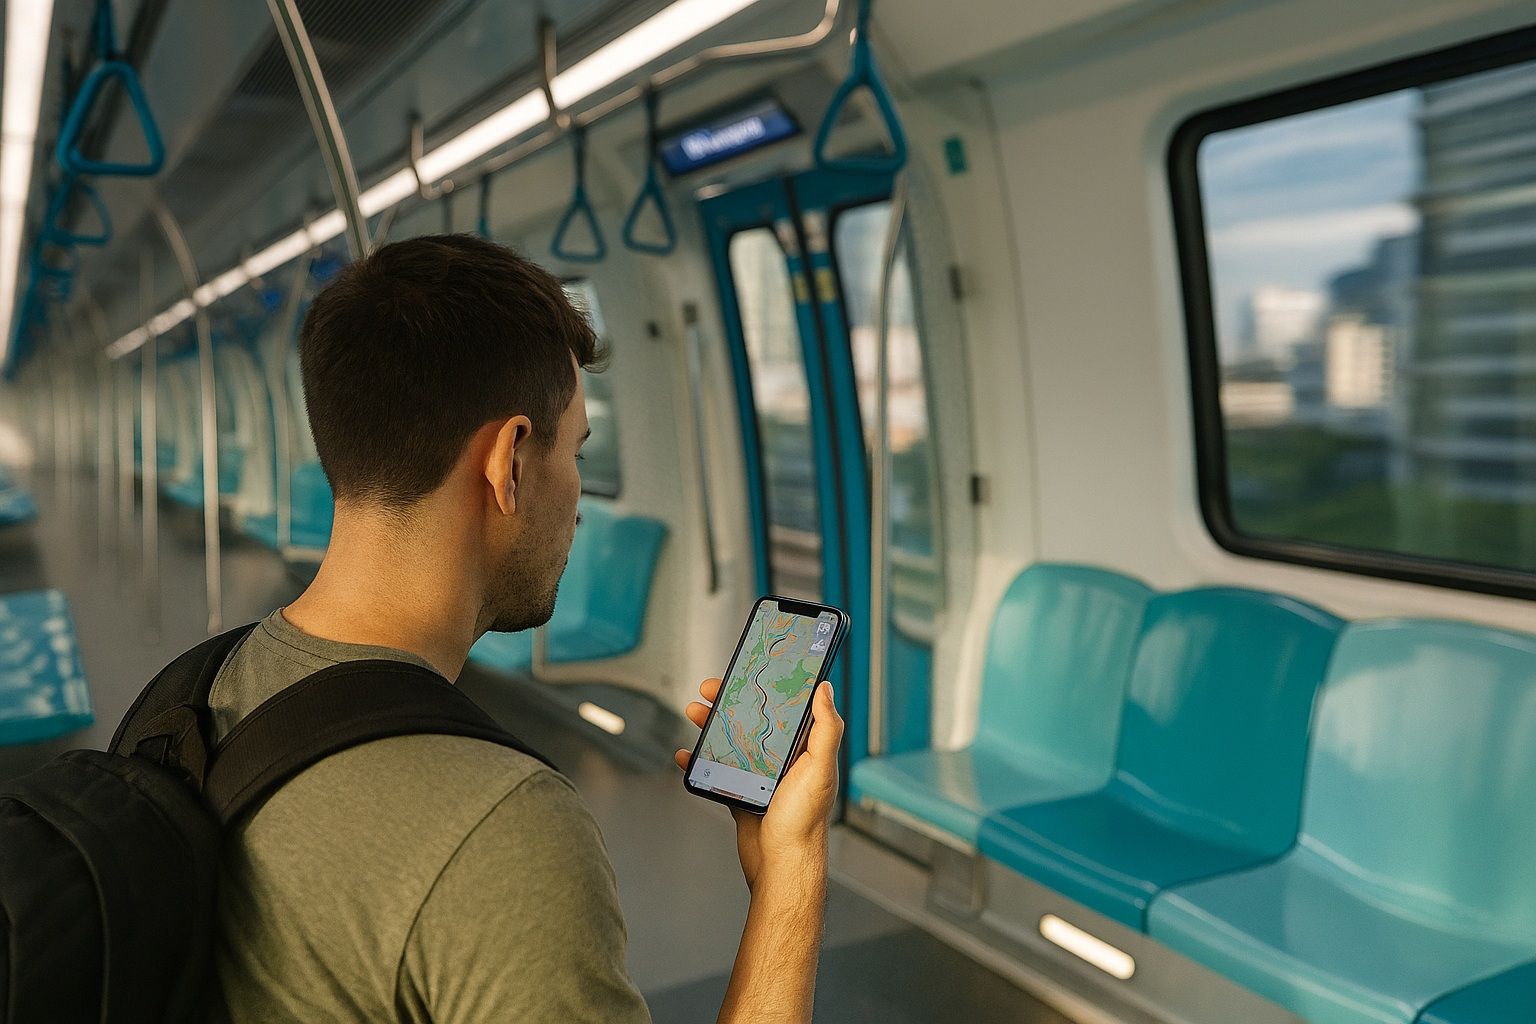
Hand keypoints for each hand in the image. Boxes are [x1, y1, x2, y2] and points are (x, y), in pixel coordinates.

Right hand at [675, 677, 843, 890]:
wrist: (781, 866)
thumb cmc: (805, 820)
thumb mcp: (820, 768)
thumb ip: (826, 729)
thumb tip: (825, 688)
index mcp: (804, 747)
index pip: (784, 706)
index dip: (765, 686)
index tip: (747, 670)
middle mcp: (783, 758)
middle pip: (752, 719)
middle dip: (729, 701)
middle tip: (710, 688)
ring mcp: (761, 776)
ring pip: (731, 741)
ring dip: (711, 725)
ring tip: (694, 713)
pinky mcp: (742, 793)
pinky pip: (717, 771)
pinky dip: (700, 761)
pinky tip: (686, 755)